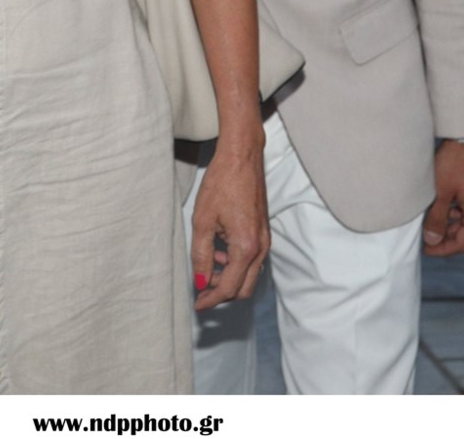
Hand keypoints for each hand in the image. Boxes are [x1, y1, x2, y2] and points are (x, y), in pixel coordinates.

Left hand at [189, 141, 268, 310]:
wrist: (242, 157)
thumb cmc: (221, 183)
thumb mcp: (202, 221)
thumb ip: (201, 255)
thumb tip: (200, 281)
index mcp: (246, 248)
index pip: (229, 288)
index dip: (211, 300)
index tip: (197, 305)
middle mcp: (260, 248)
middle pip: (244, 289)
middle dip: (222, 293)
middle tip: (200, 289)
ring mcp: (265, 241)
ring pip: (249, 276)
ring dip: (228, 278)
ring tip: (207, 265)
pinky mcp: (263, 233)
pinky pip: (251, 260)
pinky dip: (235, 264)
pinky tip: (219, 251)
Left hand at [424, 140, 463, 256]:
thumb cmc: (454, 163)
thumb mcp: (441, 192)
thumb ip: (437, 218)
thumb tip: (432, 241)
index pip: (463, 243)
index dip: (443, 249)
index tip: (425, 250)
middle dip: (444, 237)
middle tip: (423, 237)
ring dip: (448, 223)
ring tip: (427, 220)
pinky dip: (452, 212)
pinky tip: (438, 206)